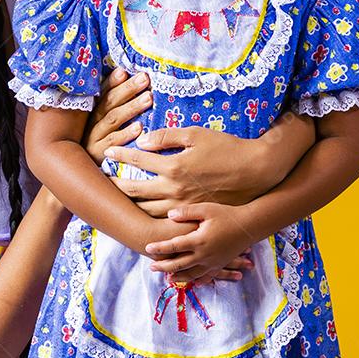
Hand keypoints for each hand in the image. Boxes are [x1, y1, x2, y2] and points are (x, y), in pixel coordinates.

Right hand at [83, 69, 152, 164]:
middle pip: (109, 104)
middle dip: (128, 90)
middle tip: (144, 79)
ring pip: (112, 120)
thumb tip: (125, 77)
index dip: (112, 82)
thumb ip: (113, 106)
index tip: (125, 71)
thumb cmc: (100, 146)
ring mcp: (93, 140)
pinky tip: (139, 128)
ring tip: (148, 98)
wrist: (82, 177)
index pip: (102, 93)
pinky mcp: (99, 156)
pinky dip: (126, 135)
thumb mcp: (102, 125)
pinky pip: (114, 144)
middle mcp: (91, 124)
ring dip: (131, 108)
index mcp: (92, 114)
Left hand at [106, 126, 279, 209]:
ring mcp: (183, 207)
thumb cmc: (226, 148)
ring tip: (116, 200)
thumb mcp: (196, 134)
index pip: (138, 159)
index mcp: (174, 166)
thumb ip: (166, 137)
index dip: (120, 154)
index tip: (108, 153)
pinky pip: (164, 223)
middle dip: (116, 185)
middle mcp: (175, 190)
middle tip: (102, 182)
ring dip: (128, 205)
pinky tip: (141, 216)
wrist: (256, 172)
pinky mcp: (193, 217)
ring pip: (147, 211)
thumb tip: (142, 140)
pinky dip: (148, 220)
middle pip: (135, 190)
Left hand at [145, 202, 255, 284]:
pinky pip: (208, 276)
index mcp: (199, 240)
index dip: (160, 247)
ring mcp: (213, 262)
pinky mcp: (220, 264)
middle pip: (179, 264)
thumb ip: (186, 212)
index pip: (174, 246)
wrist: (249, 226)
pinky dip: (198, 280)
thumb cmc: (226, 214)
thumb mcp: (205, 209)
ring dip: (179, 277)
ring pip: (192, 273)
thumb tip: (169, 215)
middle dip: (164, 266)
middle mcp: (204, 254)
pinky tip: (193, 283)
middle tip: (151, 267)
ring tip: (168, 279)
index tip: (147, 248)